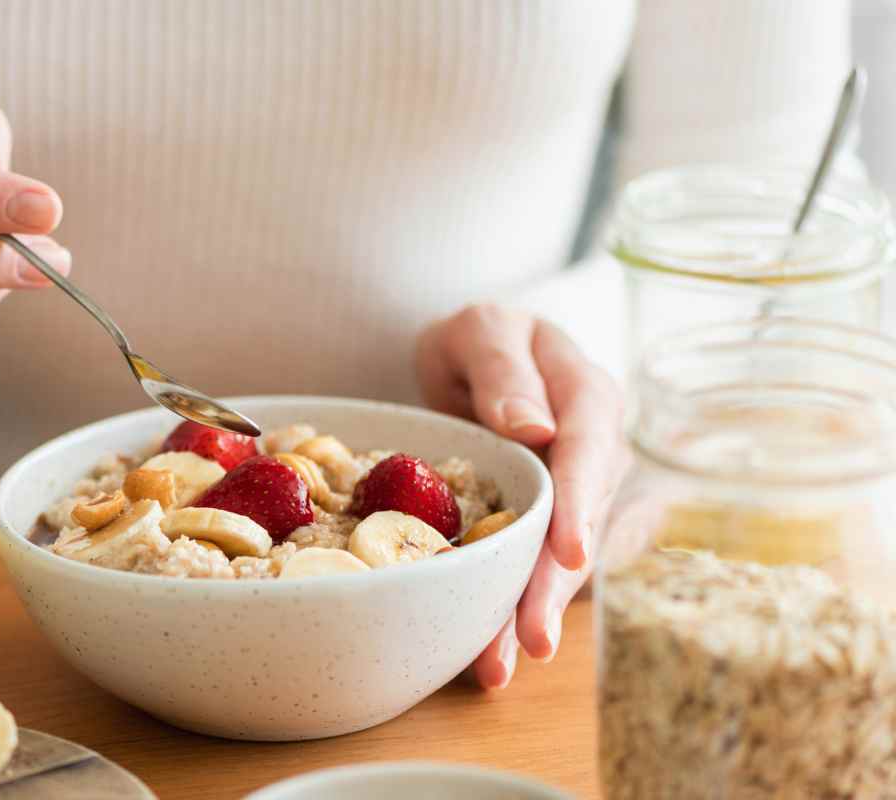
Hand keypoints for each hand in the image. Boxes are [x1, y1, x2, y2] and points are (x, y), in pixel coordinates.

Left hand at [416, 305, 627, 688]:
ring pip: (561, 559)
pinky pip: (535, 569)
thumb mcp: (481, 328)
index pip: (590, 451)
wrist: (472, 360)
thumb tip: (536, 427)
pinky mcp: (549, 525)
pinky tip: (487, 653)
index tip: (570, 553)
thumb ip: (503, 367)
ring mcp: (575, 494)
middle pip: (581, 522)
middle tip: (532, 639)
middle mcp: (593, 453)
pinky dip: (511, 609)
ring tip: (497, 667)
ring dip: (531, 612)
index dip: (581, 504)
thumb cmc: (481, 338)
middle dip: (556, 584)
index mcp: (586, 396)